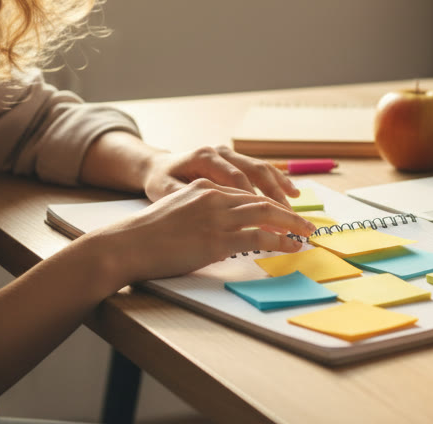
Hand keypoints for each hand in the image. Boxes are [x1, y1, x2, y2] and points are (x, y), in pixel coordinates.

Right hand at [93, 179, 316, 283]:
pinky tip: (291, 246)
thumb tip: (217, 221)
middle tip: (307, 223)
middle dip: (288, 211)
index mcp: (204, 187)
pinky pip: (258, 238)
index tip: (286, 211)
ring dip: (291, 224)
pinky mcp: (215, 240)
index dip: (270, 200)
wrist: (125, 245)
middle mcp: (213, 196)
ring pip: (265, 215)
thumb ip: (198, 207)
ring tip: (307, 234)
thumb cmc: (145, 234)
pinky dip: (279, 241)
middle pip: (261, 199)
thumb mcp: (175, 208)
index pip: (246, 191)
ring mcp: (216, 217)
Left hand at [141, 145, 299, 207]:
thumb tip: (210, 213)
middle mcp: (220, 151)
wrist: (156, 166)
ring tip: (294, 211)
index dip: (255, 201)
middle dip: (275, 197)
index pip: (237, 179)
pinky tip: (292, 193)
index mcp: (205, 157)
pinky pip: (260, 168)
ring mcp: (229, 154)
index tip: (268, 223)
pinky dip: (277, 181)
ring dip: (280, 189)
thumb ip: (189, 200)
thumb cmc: (160, 181)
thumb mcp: (165, 191)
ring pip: (261, 168)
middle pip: (255, 171)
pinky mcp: (234, 160)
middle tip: (290, 220)